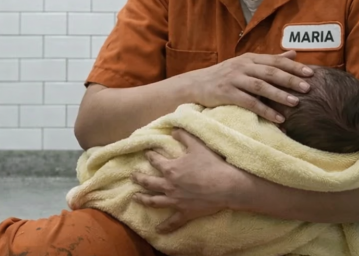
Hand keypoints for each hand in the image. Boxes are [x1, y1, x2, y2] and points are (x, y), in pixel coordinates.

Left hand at [131, 129, 253, 233]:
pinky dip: (164, 226)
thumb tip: (174, 129)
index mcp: (171, 169)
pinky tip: (157, 230)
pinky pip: (172, 221)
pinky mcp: (184, 212)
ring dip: (143, 199)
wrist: (226, 185)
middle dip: (139, 178)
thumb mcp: (197, 145)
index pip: (155, 160)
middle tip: (133, 176)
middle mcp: (169, 186)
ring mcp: (175, 201)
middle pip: (149, 182)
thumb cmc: (211, 164)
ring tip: (135, 198)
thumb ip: (184, 135)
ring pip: (154, 201)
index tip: (146, 153)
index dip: (150, 155)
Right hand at [186, 50, 312, 122]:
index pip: (275, 60)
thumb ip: (270, 60)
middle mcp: (242, 66)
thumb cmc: (225, 75)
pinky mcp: (227, 93)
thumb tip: (294, 54)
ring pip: (260, 86)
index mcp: (249, 58)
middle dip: (290, 80)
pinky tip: (278, 119)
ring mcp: (234, 79)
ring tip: (296, 103)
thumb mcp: (246, 64)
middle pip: (270, 72)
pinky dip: (265, 111)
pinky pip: (249, 103)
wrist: (196, 84)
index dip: (293, 67)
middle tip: (308, 88)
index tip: (311, 73)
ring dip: (279, 95)